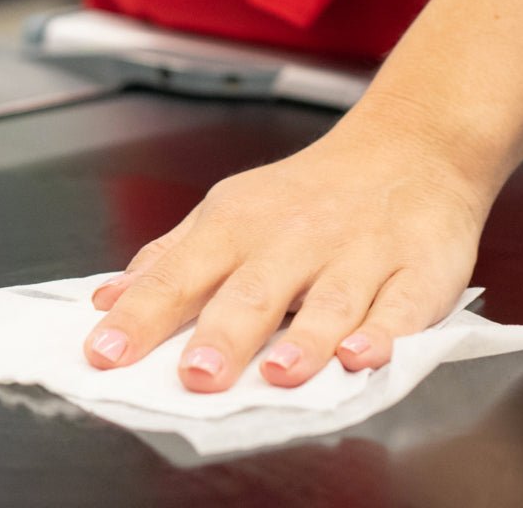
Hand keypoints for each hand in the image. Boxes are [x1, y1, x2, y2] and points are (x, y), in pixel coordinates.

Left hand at [84, 108, 491, 391]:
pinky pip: (401, 304)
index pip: (181, 273)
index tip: (106, 352)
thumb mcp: (233, 209)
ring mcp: (360, 254)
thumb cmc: (310, 192)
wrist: (407, 148)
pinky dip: (384, 331)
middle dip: (224, 334)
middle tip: (196, 375)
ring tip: (278, 373)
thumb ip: (173, 257)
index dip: (144, 314)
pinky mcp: (417, 270)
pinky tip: (363, 354)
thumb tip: (108, 300)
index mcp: (240, 224)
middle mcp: (296, 238)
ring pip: (330, 302)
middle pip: (254, 290)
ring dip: (305, 339)